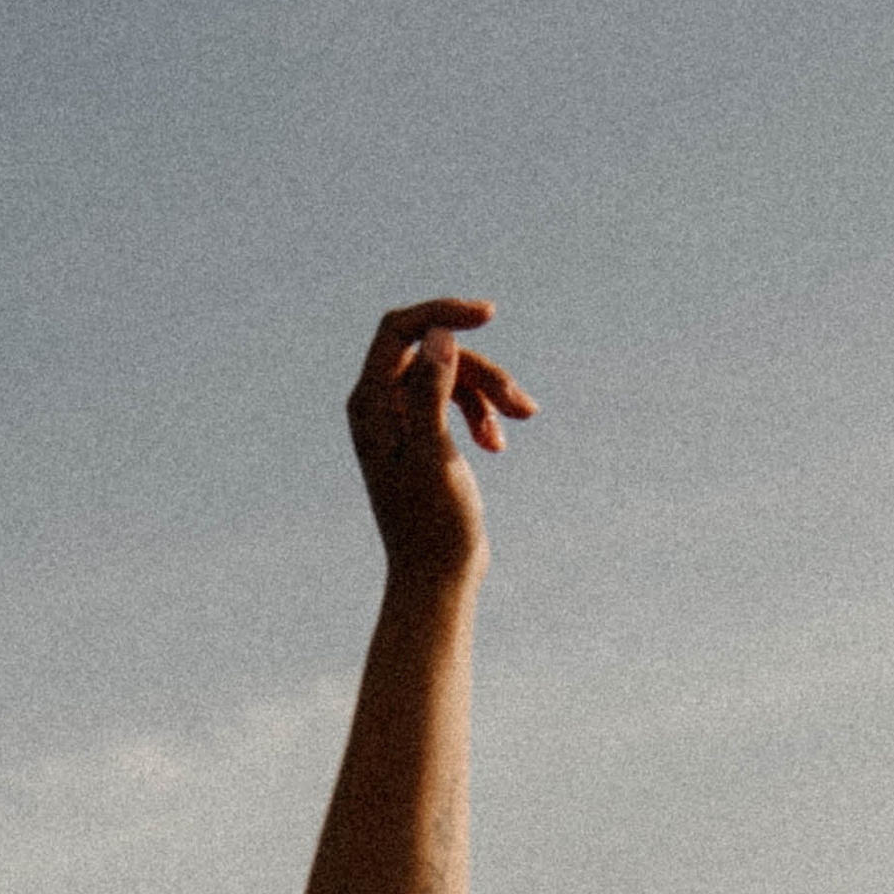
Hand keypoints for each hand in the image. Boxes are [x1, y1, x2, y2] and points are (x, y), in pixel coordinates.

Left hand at [345, 297, 535, 583]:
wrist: (437, 579)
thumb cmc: (433, 527)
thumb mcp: (435, 457)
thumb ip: (430, 394)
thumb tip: (438, 336)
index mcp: (370, 404)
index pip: (400, 330)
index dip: (442, 314)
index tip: (488, 315)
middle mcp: (379, 405)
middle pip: (435, 354)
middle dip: (481, 373)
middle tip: (523, 408)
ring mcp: (402, 420)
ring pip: (451, 376)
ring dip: (489, 394)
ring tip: (520, 422)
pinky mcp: (425, 436)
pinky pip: (455, 401)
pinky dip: (482, 414)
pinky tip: (497, 444)